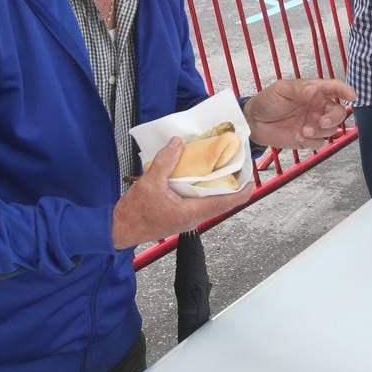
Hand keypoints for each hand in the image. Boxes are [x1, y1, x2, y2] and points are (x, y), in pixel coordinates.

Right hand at [111, 137, 253, 248]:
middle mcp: (194, 217)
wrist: (120, 229)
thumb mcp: (150, 183)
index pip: (226, 203)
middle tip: (237, 163)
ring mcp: (188, 217)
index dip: (242, 192)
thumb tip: (178, 142)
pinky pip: (199, 201)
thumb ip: (165, 161)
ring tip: (223, 165)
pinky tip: (200, 174)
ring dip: (218, 185)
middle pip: (222, 201)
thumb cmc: (135, 212)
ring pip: (211, 201)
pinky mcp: (181, 215)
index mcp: (191, 212)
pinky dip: (204, 187)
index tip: (251, 179)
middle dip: (232, 183)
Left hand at [243, 78, 353, 148]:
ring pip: (331, 129)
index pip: (334, 88)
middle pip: (337, 113)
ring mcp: (313, 123)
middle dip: (334, 118)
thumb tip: (314, 89)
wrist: (253, 122)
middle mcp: (317, 107)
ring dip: (320, 131)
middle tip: (321, 121)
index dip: (345, 90)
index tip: (351, 96)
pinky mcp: (307, 139)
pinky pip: (319, 142)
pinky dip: (312, 141)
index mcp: (314, 91)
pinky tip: (300, 136)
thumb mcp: (281, 89)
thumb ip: (299, 90)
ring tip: (304, 130)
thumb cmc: (268, 101)